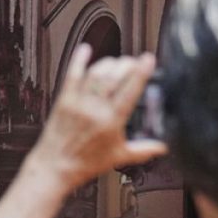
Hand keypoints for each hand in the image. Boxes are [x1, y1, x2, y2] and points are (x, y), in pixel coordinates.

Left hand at [30, 44, 167, 188]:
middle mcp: (94, 109)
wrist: (54, 168)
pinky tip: (85, 50)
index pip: (130, 90)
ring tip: (117, 62)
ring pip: (95, 73)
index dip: (141, 71)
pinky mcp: (63, 100)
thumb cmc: (84, 164)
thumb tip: (163, 147)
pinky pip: (72, 75)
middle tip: (134, 63)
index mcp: (111, 122)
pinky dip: (79, 60)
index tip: (148, 59)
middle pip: (114, 76)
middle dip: (127, 64)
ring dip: (108, 63)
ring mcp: (77, 103)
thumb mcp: (119, 157)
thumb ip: (144, 150)